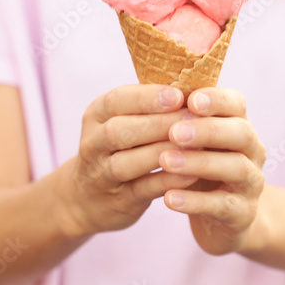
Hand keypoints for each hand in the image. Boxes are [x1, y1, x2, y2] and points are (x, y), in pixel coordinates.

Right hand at [57, 85, 198, 237]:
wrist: (88, 197)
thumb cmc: (121, 147)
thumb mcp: (123, 120)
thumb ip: (151, 104)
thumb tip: (195, 84)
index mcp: (97, 115)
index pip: (116, 101)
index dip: (147, 97)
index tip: (178, 95)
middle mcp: (94, 143)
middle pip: (119, 131)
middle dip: (158, 123)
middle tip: (194, 118)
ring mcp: (103, 174)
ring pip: (127, 163)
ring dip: (162, 152)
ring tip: (195, 144)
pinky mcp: (119, 200)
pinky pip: (143, 190)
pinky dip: (167, 181)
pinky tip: (192, 173)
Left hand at [158, 87, 265, 254]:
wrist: (222, 220)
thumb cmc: (199, 168)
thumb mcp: (193, 140)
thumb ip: (178, 116)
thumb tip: (150, 82)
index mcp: (238, 125)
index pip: (236, 103)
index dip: (215, 99)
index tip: (189, 100)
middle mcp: (252, 151)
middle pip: (240, 133)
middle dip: (207, 130)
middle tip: (174, 131)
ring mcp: (251, 183)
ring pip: (236, 167)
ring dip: (199, 162)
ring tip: (166, 161)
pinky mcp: (243, 214)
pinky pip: (223, 206)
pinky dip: (195, 202)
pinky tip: (168, 198)